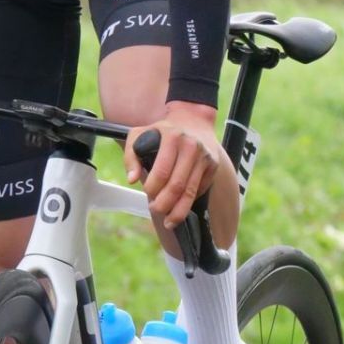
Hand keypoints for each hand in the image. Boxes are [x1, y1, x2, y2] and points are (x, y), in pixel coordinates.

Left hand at [125, 102, 225, 228]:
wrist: (193, 121)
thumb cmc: (162, 132)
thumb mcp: (140, 134)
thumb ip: (131, 156)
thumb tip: (132, 179)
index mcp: (172, 137)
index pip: (162, 170)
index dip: (153, 188)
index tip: (147, 193)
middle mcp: (191, 146)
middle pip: (178, 185)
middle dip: (165, 204)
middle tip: (156, 210)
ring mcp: (205, 157)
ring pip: (191, 192)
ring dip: (178, 211)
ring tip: (169, 221)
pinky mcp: (213, 166)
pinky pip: (200, 190)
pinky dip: (189, 202)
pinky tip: (180, 207)